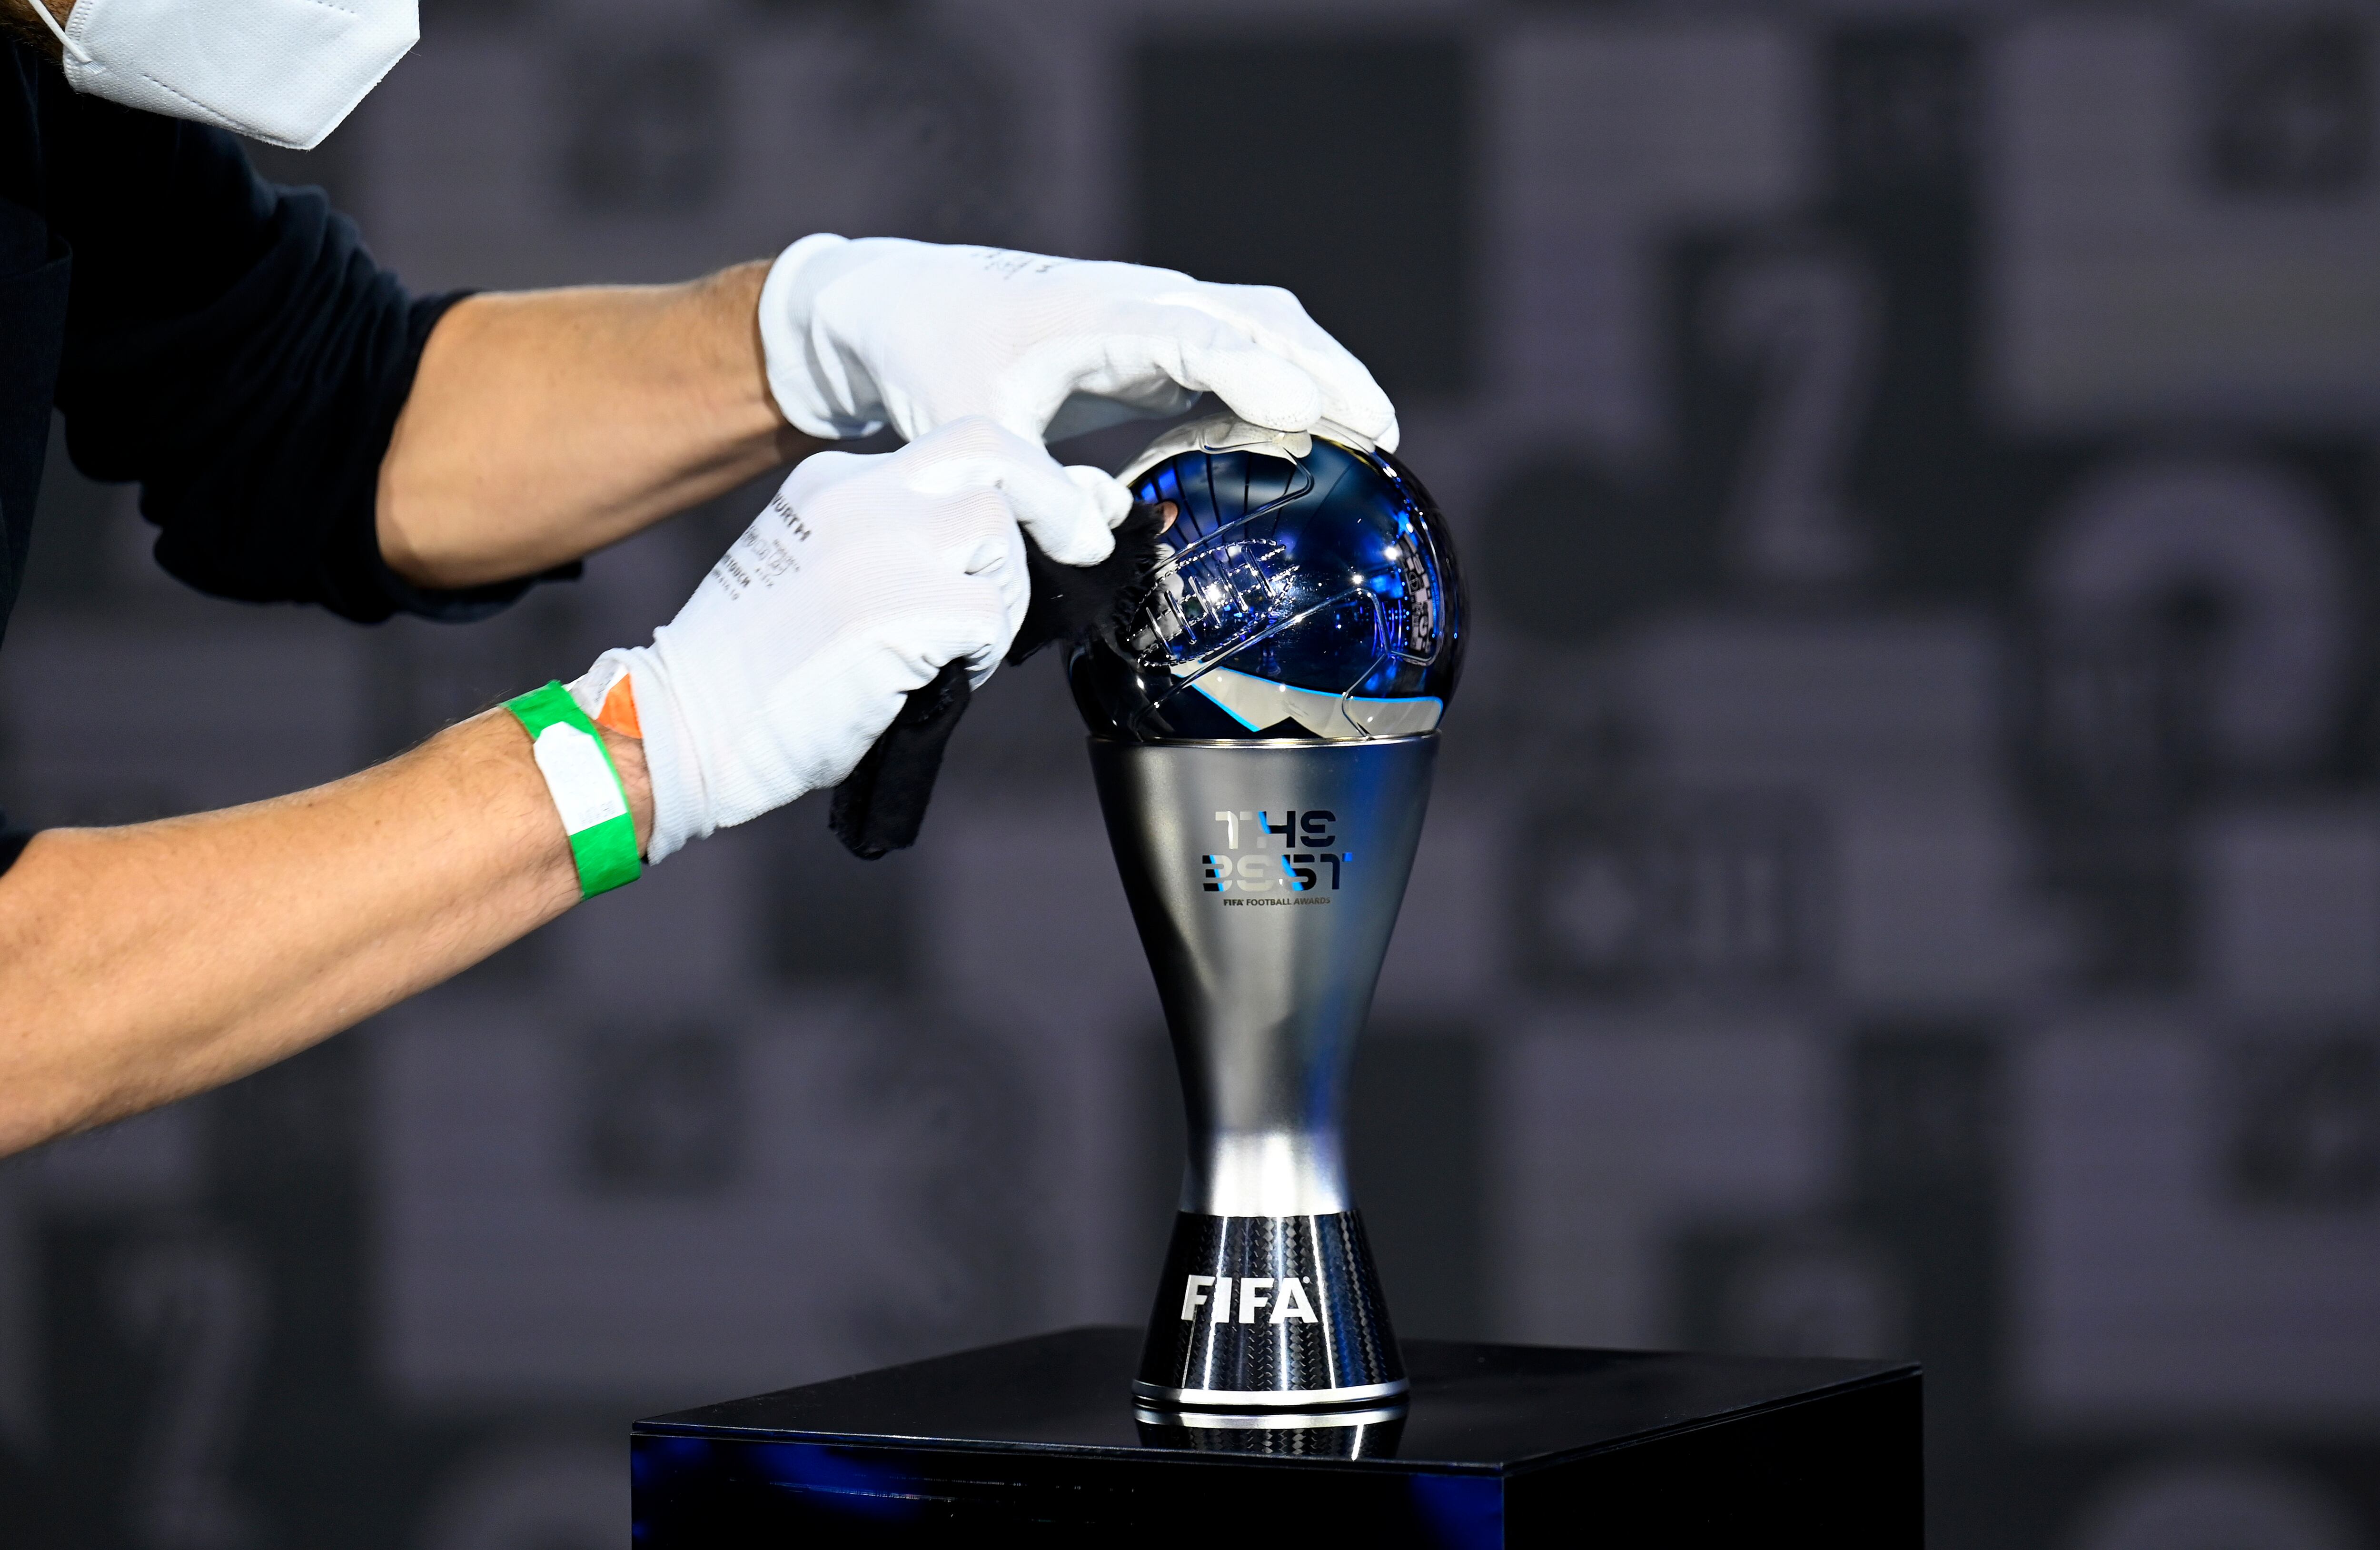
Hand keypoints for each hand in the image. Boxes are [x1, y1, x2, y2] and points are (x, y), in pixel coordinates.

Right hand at [568, 418, 1087, 861]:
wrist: (684, 726)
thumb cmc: (754, 675)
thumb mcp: (820, 571)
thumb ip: (898, 542)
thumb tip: (995, 544)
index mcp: (836, 480)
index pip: (956, 448)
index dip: (1025, 477)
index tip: (1070, 506)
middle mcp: (861, 492)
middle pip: (995, 450)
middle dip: (1052, 496)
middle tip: (1080, 542)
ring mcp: (884, 542)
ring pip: (1002, 535)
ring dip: (1000, 597)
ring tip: (950, 650)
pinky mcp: (907, 605)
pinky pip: (989, 617)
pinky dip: (981, 655)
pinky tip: (930, 679)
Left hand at [755, 236, 1398, 539]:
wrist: (901, 307)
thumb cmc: (929, 359)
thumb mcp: (962, 427)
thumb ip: (1025, 486)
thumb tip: (1095, 538)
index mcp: (1092, 311)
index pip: (1192, 334)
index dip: (1248, 373)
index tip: (1300, 414)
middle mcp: (1138, 301)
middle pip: (1256, 319)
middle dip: (1325, 369)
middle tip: (1383, 432)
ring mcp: (1153, 316)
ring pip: (1261, 330)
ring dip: (1321, 374)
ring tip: (1379, 437)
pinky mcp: (1155, 343)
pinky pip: (1237, 358)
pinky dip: (1283, 390)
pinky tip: (1315, 438)